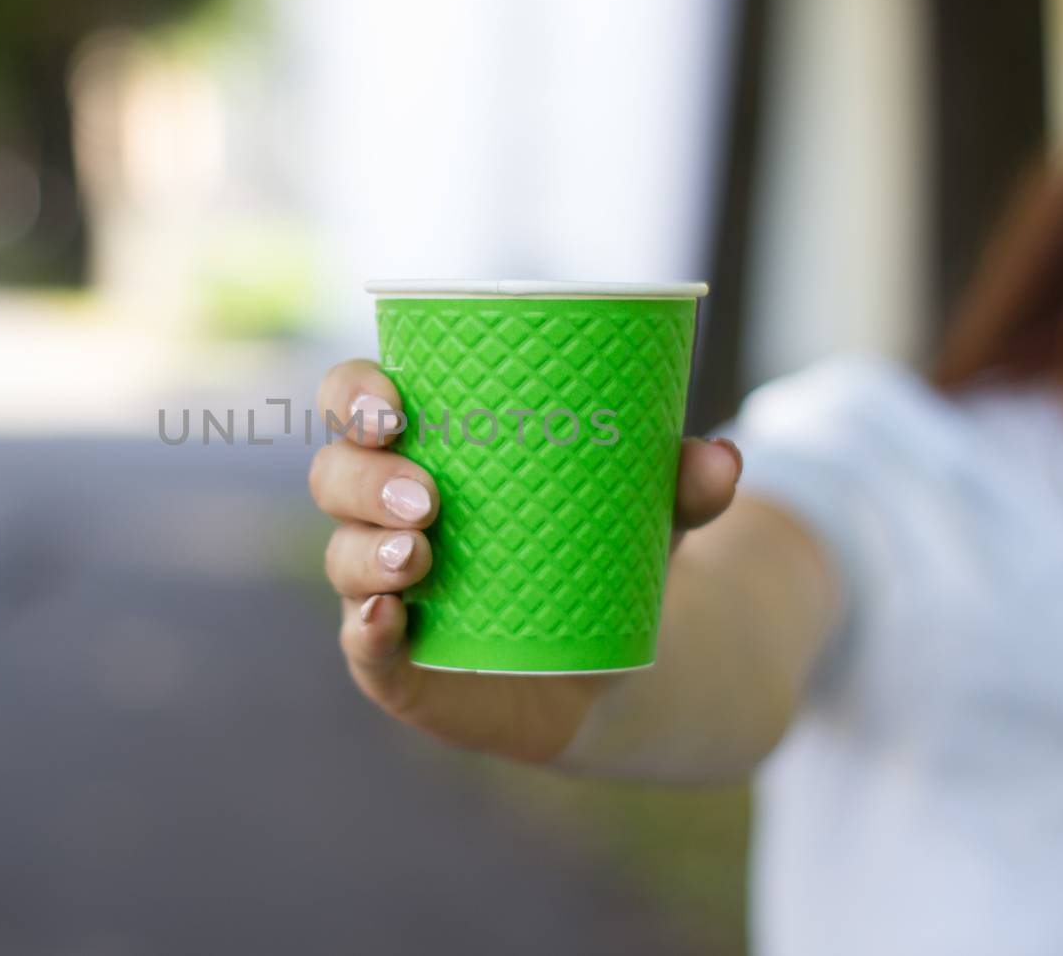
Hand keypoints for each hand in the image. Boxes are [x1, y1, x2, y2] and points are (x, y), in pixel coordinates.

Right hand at [310, 359, 742, 763]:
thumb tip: (726, 457)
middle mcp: (383, 513)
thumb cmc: (600, 557)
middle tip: (430, 496)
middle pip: (337, 475)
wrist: (606, 669)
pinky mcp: (393, 662)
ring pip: (344, 557)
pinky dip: (366, 629)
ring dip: (370, 550)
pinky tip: (392, 617)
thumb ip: (683, 487)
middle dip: (367, 477)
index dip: (355, 392)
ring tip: (425, 554)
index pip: (356, 401)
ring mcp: (381, 588)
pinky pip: (360, 643)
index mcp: (423, 451)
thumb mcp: (644, 516)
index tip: (394, 403)